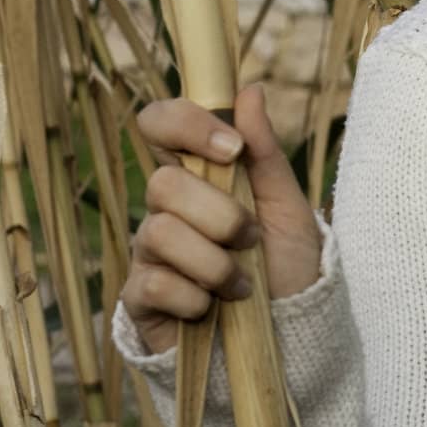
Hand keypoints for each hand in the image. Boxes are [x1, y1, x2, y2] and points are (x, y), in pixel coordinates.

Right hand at [121, 84, 322, 354]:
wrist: (286, 336)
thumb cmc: (286, 265)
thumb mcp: (288, 207)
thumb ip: (265, 152)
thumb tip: (248, 90)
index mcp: (200, 174)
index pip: (160, 123)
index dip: (185, 124)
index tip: (232, 149)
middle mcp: (166, 207)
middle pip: (163, 182)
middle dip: (220, 214)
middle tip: (250, 239)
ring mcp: (149, 252)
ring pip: (158, 232)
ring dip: (215, 263)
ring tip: (240, 285)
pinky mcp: (139, 298)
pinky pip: (152, 283)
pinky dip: (195, 298)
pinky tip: (212, 308)